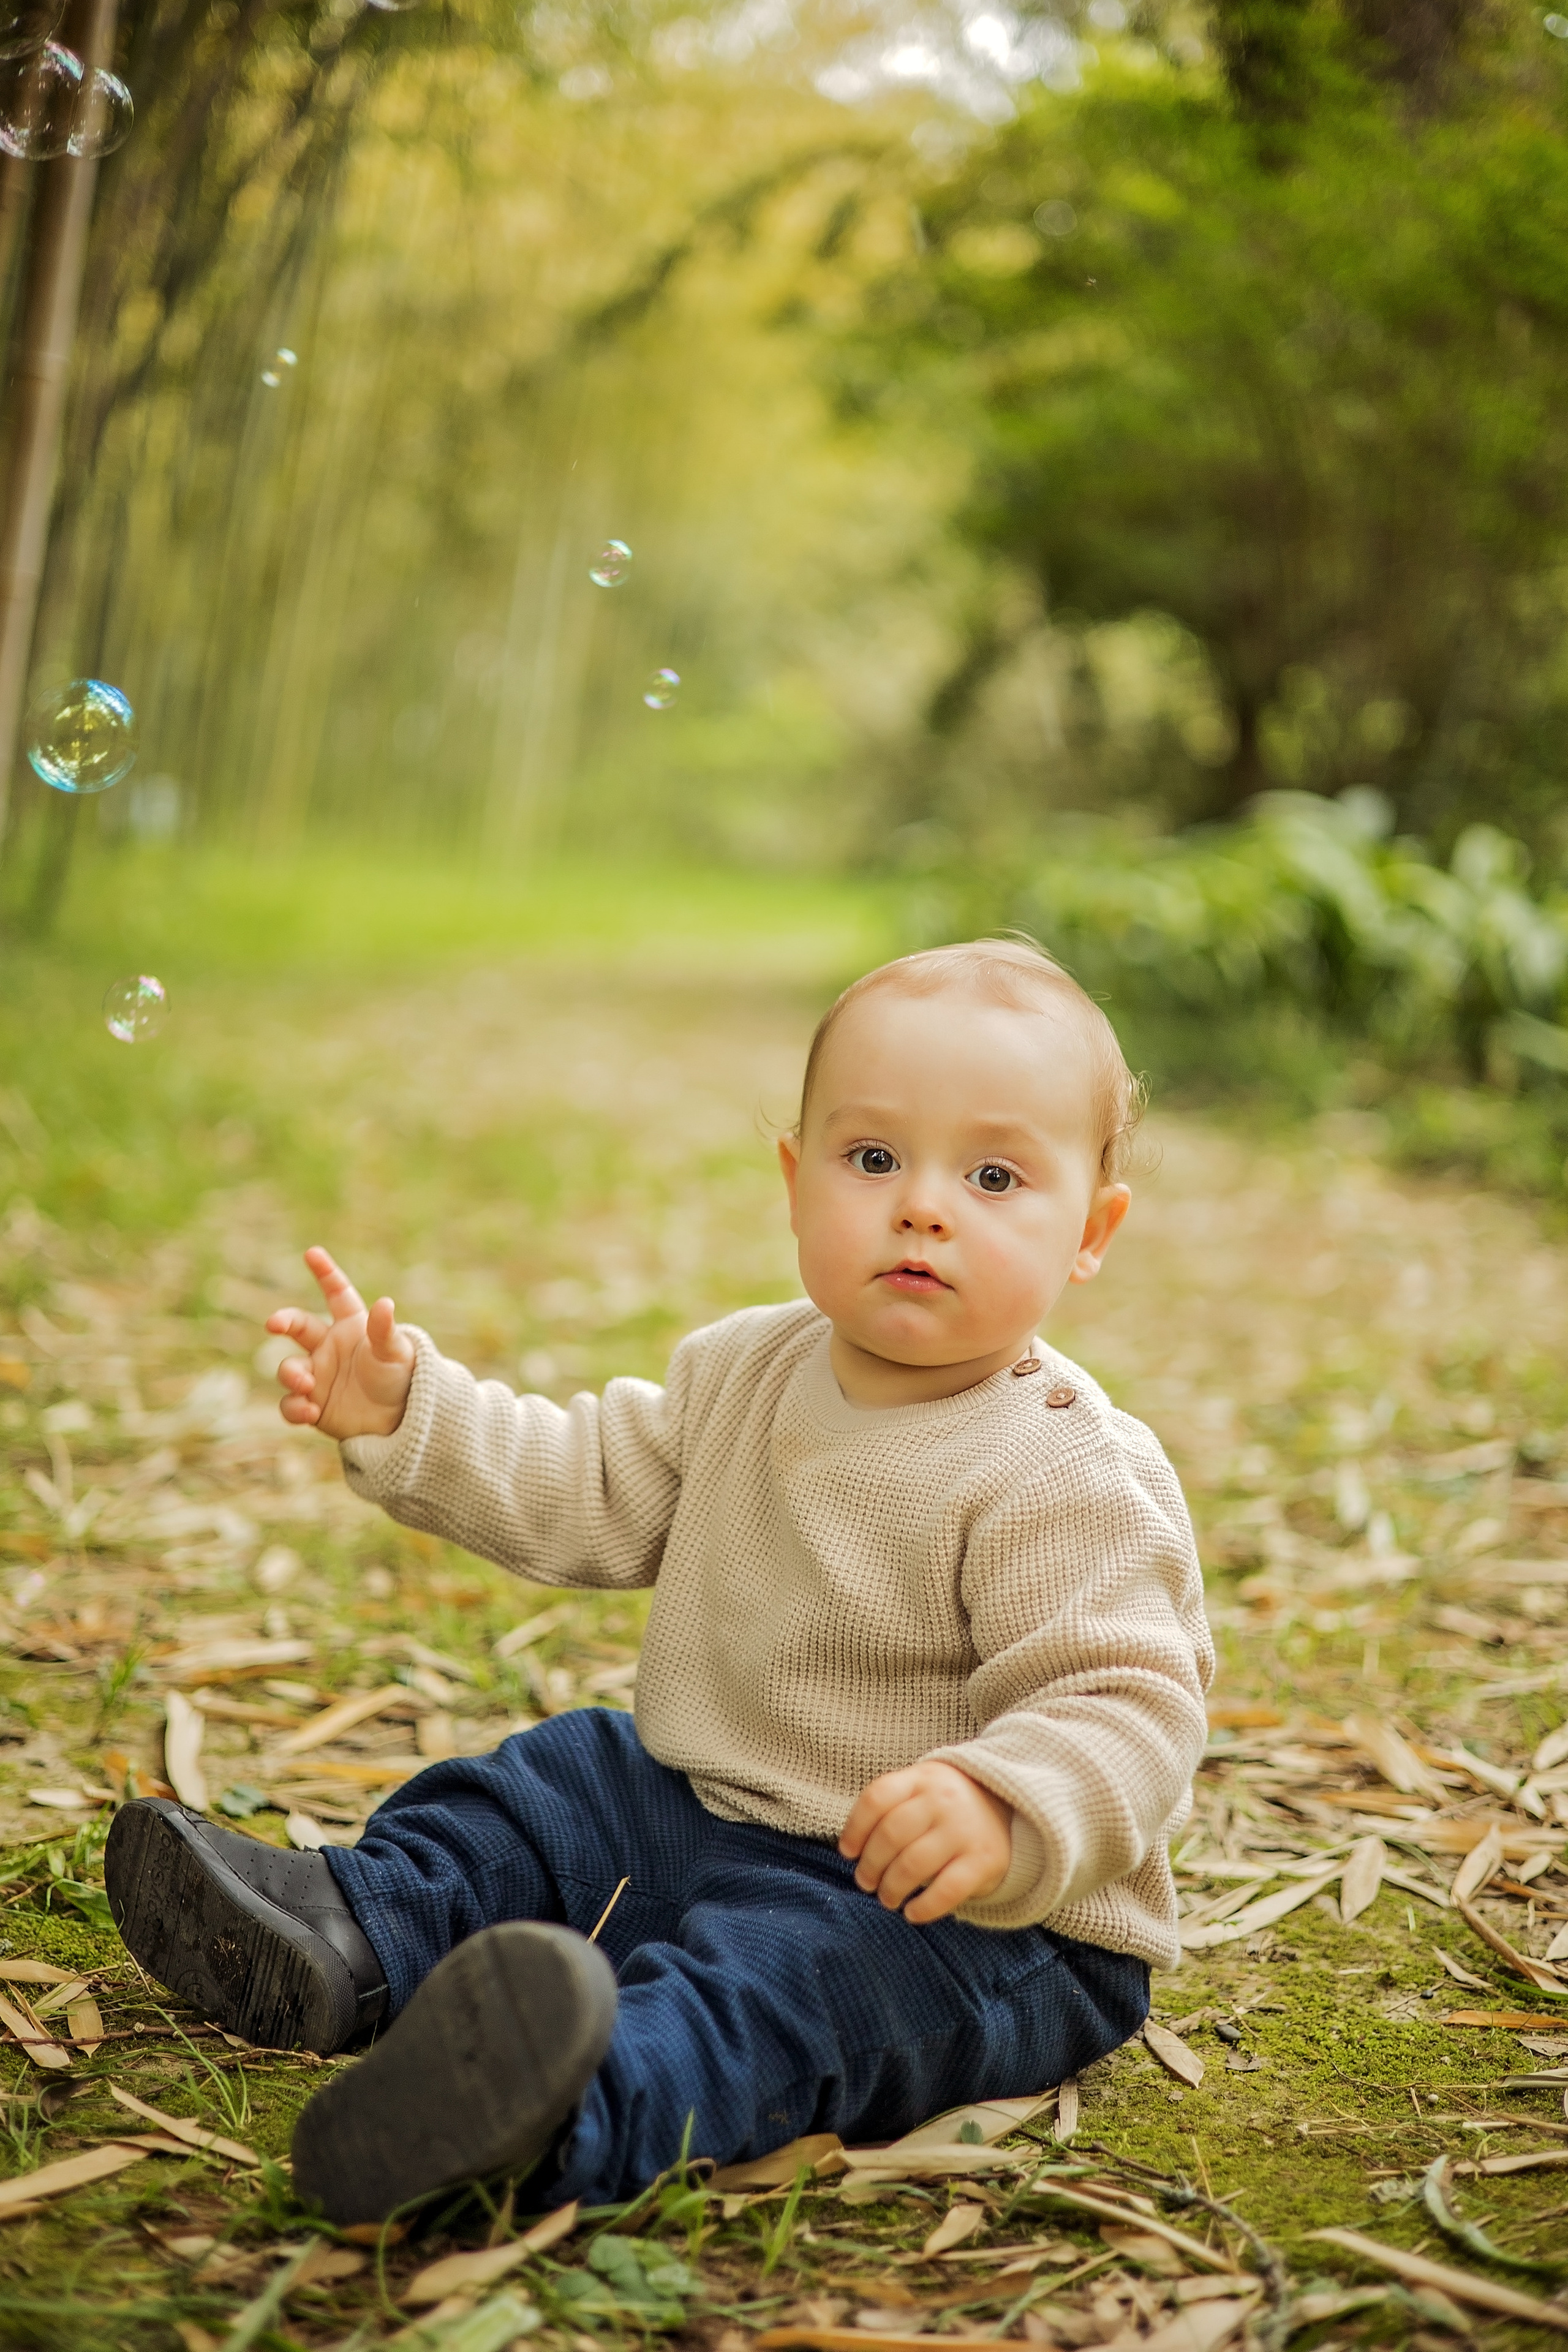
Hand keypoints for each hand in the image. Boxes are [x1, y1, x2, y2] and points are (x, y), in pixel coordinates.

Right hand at [265, 1246, 415, 1439]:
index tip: (312, 1253)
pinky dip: (295, 1407)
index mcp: (352, 1326)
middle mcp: (329, 1346)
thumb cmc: (402, 1379)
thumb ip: (385, 1331)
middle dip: (283, 1320)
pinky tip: (309, 1412)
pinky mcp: (311, 1404)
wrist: (401, 1422)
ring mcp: (317, 1375)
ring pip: (290, 1367)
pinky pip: (291, 1404)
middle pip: (298, 1325)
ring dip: (292, 1374)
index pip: (336, 1294)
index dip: (325, 1273)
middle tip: (273, 1324)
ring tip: (306, 1384)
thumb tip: (385, 1303)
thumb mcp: (397, 1354)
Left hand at [839, 1759, 1012, 1924]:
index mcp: (921, 1778)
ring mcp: (964, 1829)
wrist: (1008, 1804)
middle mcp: (942, 1800)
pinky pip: (947, 1890)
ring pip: (913, 1865)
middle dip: (870, 1866)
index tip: (847, 1852)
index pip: (876, 1799)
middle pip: (890, 1835)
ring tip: (887, 1898)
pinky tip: (912, 1913)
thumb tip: (851, 1849)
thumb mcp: (920, 1788)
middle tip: (866, 1882)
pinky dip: (924, 1907)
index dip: (854, 1829)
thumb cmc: (945, 1804)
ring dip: (891, 1889)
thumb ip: (889, 1807)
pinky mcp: (985, 1860)